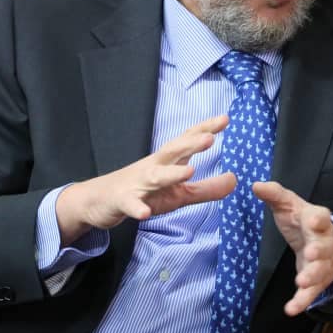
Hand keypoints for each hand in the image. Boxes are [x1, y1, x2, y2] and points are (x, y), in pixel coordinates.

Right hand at [56, 115, 235, 241]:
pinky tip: (145, 213)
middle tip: (210, 138)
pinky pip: (131, 204)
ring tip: (189, 171)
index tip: (225, 119)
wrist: (98, 200)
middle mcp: (153, 167)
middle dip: (190, 144)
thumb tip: (234, 180)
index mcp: (167, 162)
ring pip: (155, 176)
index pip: (187, 141)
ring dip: (171, 173)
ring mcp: (137, 183)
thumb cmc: (143, 192)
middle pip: (173, 151)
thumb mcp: (178, 193)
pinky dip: (137, 207)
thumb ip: (206, 188)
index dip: (205, 129)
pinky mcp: (122, 201)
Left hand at [252, 181, 332, 315]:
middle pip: (325, 247)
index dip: (318, 219)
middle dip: (319, 251)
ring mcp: (323, 263)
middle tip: (310, 254)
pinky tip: (291, 309)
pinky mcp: (317, 282)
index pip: (321, 216)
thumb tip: (255, 185)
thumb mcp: (287, 204)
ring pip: (321, 271)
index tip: (313, 221)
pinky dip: (302, 301)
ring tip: (302, 281)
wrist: (318, 240)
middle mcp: (324, 242)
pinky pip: (312, 293)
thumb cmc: (300, 219)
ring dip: (313, 276)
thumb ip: (273, 194)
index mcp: (317, 219)